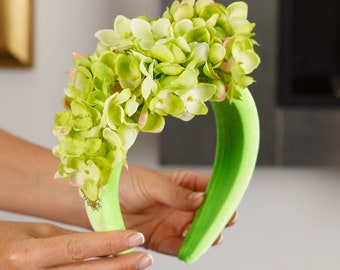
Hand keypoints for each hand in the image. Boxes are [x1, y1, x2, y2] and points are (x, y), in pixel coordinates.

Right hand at [0, 221, 152, 269]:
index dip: (110, 242)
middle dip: (120, 266)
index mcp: (26, 255)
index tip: (136, 237)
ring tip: (133, 266)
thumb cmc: (4, 243)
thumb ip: (67, 239)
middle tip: (145, 258)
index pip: (77, 247)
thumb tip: (102, 242)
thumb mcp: (33, 234)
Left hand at [119, 165, 237, 255]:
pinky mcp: (160, 239)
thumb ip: (176, 193)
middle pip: (206, 212)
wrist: (97, 200)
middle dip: (218, 217)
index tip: (230, 199)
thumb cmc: (124, 182)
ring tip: (212, 234)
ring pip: (197, 231)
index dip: (221, 193)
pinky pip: (178, 246)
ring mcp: (172, 222)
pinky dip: (187, 249)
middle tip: (225, 219)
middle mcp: (180, 204)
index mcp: (181, 183)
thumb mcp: (152, 183)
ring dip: (206, 234)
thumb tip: (202, 199)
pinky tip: (192, 247)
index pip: (207, 187)